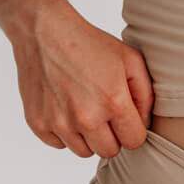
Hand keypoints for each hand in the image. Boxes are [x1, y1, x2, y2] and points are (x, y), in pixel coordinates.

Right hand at [11, 6, 154, 157]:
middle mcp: (86, 117)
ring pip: (84, 152)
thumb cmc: (89, 44)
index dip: (132, 130)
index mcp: (113, 101)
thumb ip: (146, 95)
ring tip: (84, 108)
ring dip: (87, 137)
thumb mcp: (130, 60)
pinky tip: (65, 108)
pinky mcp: (37, 123)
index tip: (125, 117)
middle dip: (112, 136)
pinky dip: (64, 132)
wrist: (44, 31)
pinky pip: (59, 144)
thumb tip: (144, 124)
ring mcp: (59, 122)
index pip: (134, 142)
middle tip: (104, 112)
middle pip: (109, 151)